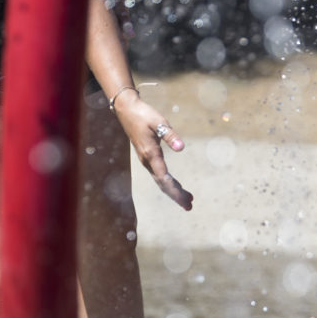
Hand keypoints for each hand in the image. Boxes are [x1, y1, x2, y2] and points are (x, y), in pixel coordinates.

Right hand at [116, 96, 192, 210]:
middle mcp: (147, 161)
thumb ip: (170, 135)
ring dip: (174, 191)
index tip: (184, 199)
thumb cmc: (144, 115)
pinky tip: (177, 186)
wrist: (127, 111)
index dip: (175, 189)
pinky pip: (159, 175)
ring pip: (161, 181)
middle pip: (163, 184)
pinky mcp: (148, 158)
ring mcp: (146, 161)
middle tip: (189, 207)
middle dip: (176, 196)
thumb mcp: (159, 122)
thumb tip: (182, 148)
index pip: (164, 177)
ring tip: (189, 201)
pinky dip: (169, 183)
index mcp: (150, 154)